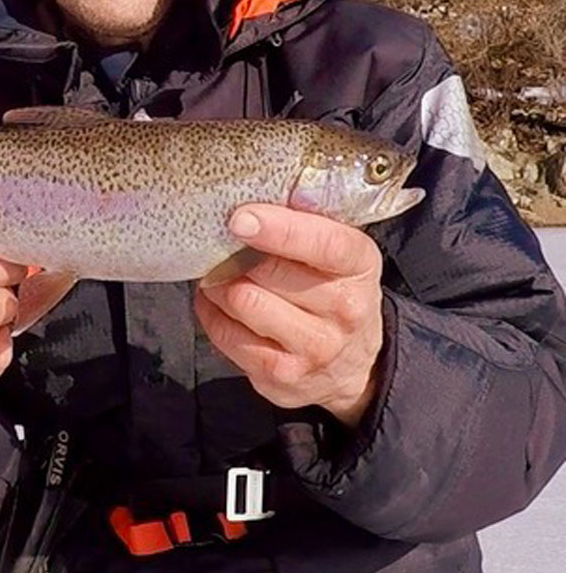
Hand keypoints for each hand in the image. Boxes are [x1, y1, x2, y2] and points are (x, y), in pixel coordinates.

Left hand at [195, 204, 383, 427]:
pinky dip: (211, 313)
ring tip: (217, 273)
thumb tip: (247, 197)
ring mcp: (315, 348)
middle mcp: (345, 309)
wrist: (352, 364)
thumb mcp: (337, 251)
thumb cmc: (332, 288)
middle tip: (221, 242)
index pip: (325, 244)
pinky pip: (227, 336)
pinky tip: (217, 303)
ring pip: (244, 302)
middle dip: (235, 253)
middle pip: (269, 271)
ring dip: (218, 283)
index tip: (240, 218)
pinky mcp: (282, 376)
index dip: (279, 229)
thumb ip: (304, 223)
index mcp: (359, 265)